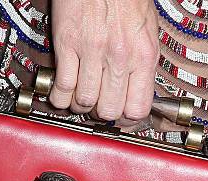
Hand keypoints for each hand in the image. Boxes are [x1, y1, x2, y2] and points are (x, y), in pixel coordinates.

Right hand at [50, 0, 158, 122]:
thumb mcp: (148, 31)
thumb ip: (142, 64)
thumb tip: (138, 91)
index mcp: (143, 55)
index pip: (138, 108)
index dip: (128, 121)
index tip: (121, 121)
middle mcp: (119, 56)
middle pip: (109, 110)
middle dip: (102, 115)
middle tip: (98, 109)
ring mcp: (92, 51)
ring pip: (84, 101)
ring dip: (80, 106)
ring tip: (79, 100)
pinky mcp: (67, 44)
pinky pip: (62, 85)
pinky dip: (60, 95)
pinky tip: (62, 92)